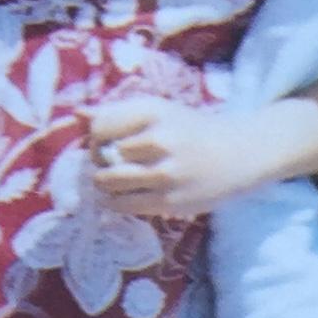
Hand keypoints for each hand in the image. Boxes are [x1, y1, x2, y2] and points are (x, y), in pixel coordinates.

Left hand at [88, 95, 268, 217]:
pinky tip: (123, 197)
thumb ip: (118, 113)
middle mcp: (158, 139)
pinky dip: (115, 203)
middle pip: (100, 154)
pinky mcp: (169, 200)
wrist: (240, 154)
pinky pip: (124, 205)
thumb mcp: (159, 112)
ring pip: (108, 181)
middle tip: (110, 164)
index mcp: (154, 111)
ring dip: (103, 184)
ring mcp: (165, 172)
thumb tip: (76, 113)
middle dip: (98, 162)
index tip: (105, 143)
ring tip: (113, 181)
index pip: (100, 125)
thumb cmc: (192, 130)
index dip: (94, 138)